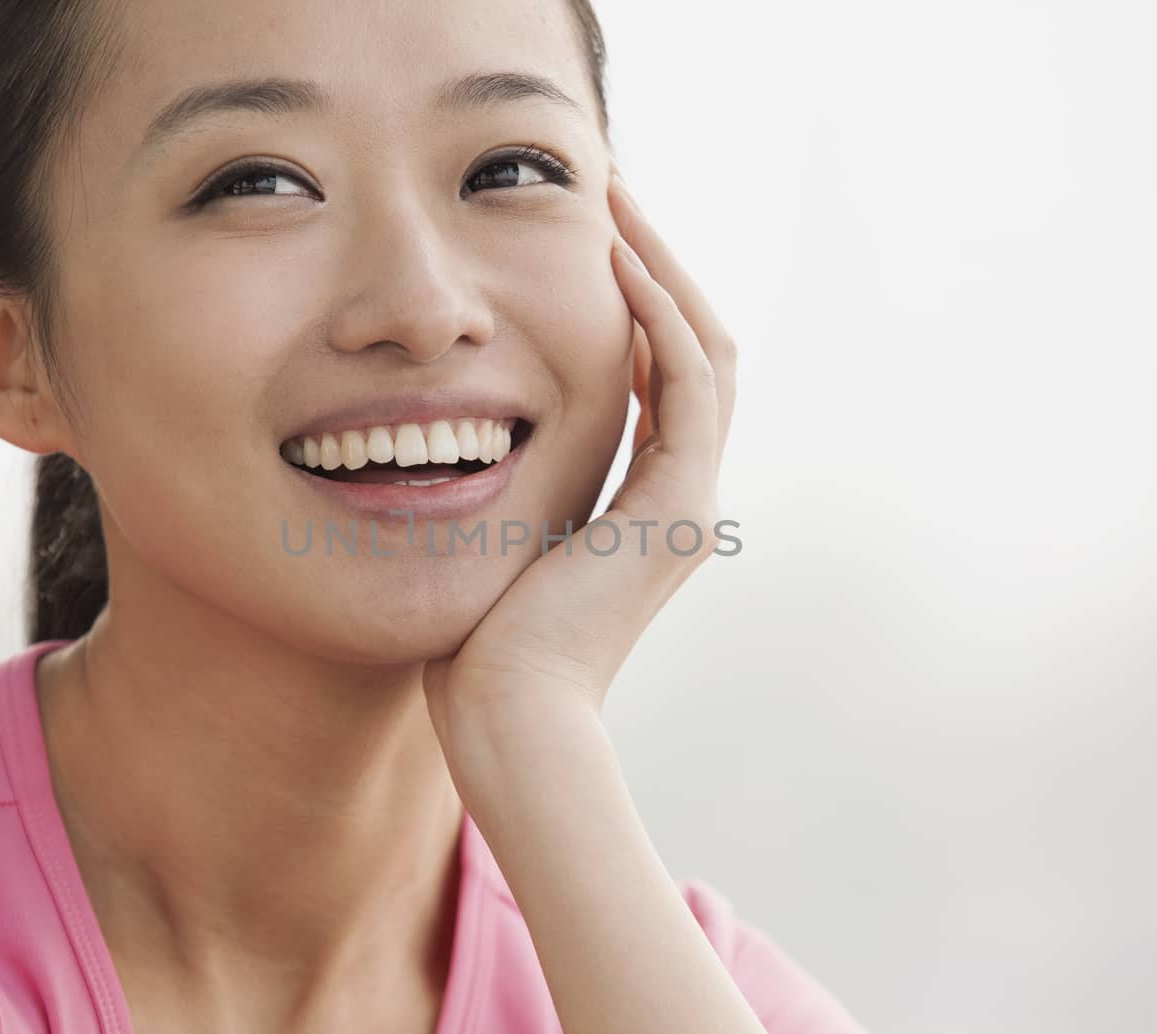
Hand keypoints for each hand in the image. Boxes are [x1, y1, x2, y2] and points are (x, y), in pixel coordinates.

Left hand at [422, 167, 738, 791]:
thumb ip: (506, 492)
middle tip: (614, 193)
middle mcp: (679, 493)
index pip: (662, 376)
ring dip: (663, 269)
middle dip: (655, 267)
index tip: (592, 239)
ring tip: (619, 199)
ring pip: (705, 349)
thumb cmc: (478, 647)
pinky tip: (617, 264)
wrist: (507, 717)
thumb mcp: (494, 542)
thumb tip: (450, 445)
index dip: (635, 302)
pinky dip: (661, 317)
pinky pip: (689, 381)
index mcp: (643, 503)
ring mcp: (687, 498)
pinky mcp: (678, 502)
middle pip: (695, 350)